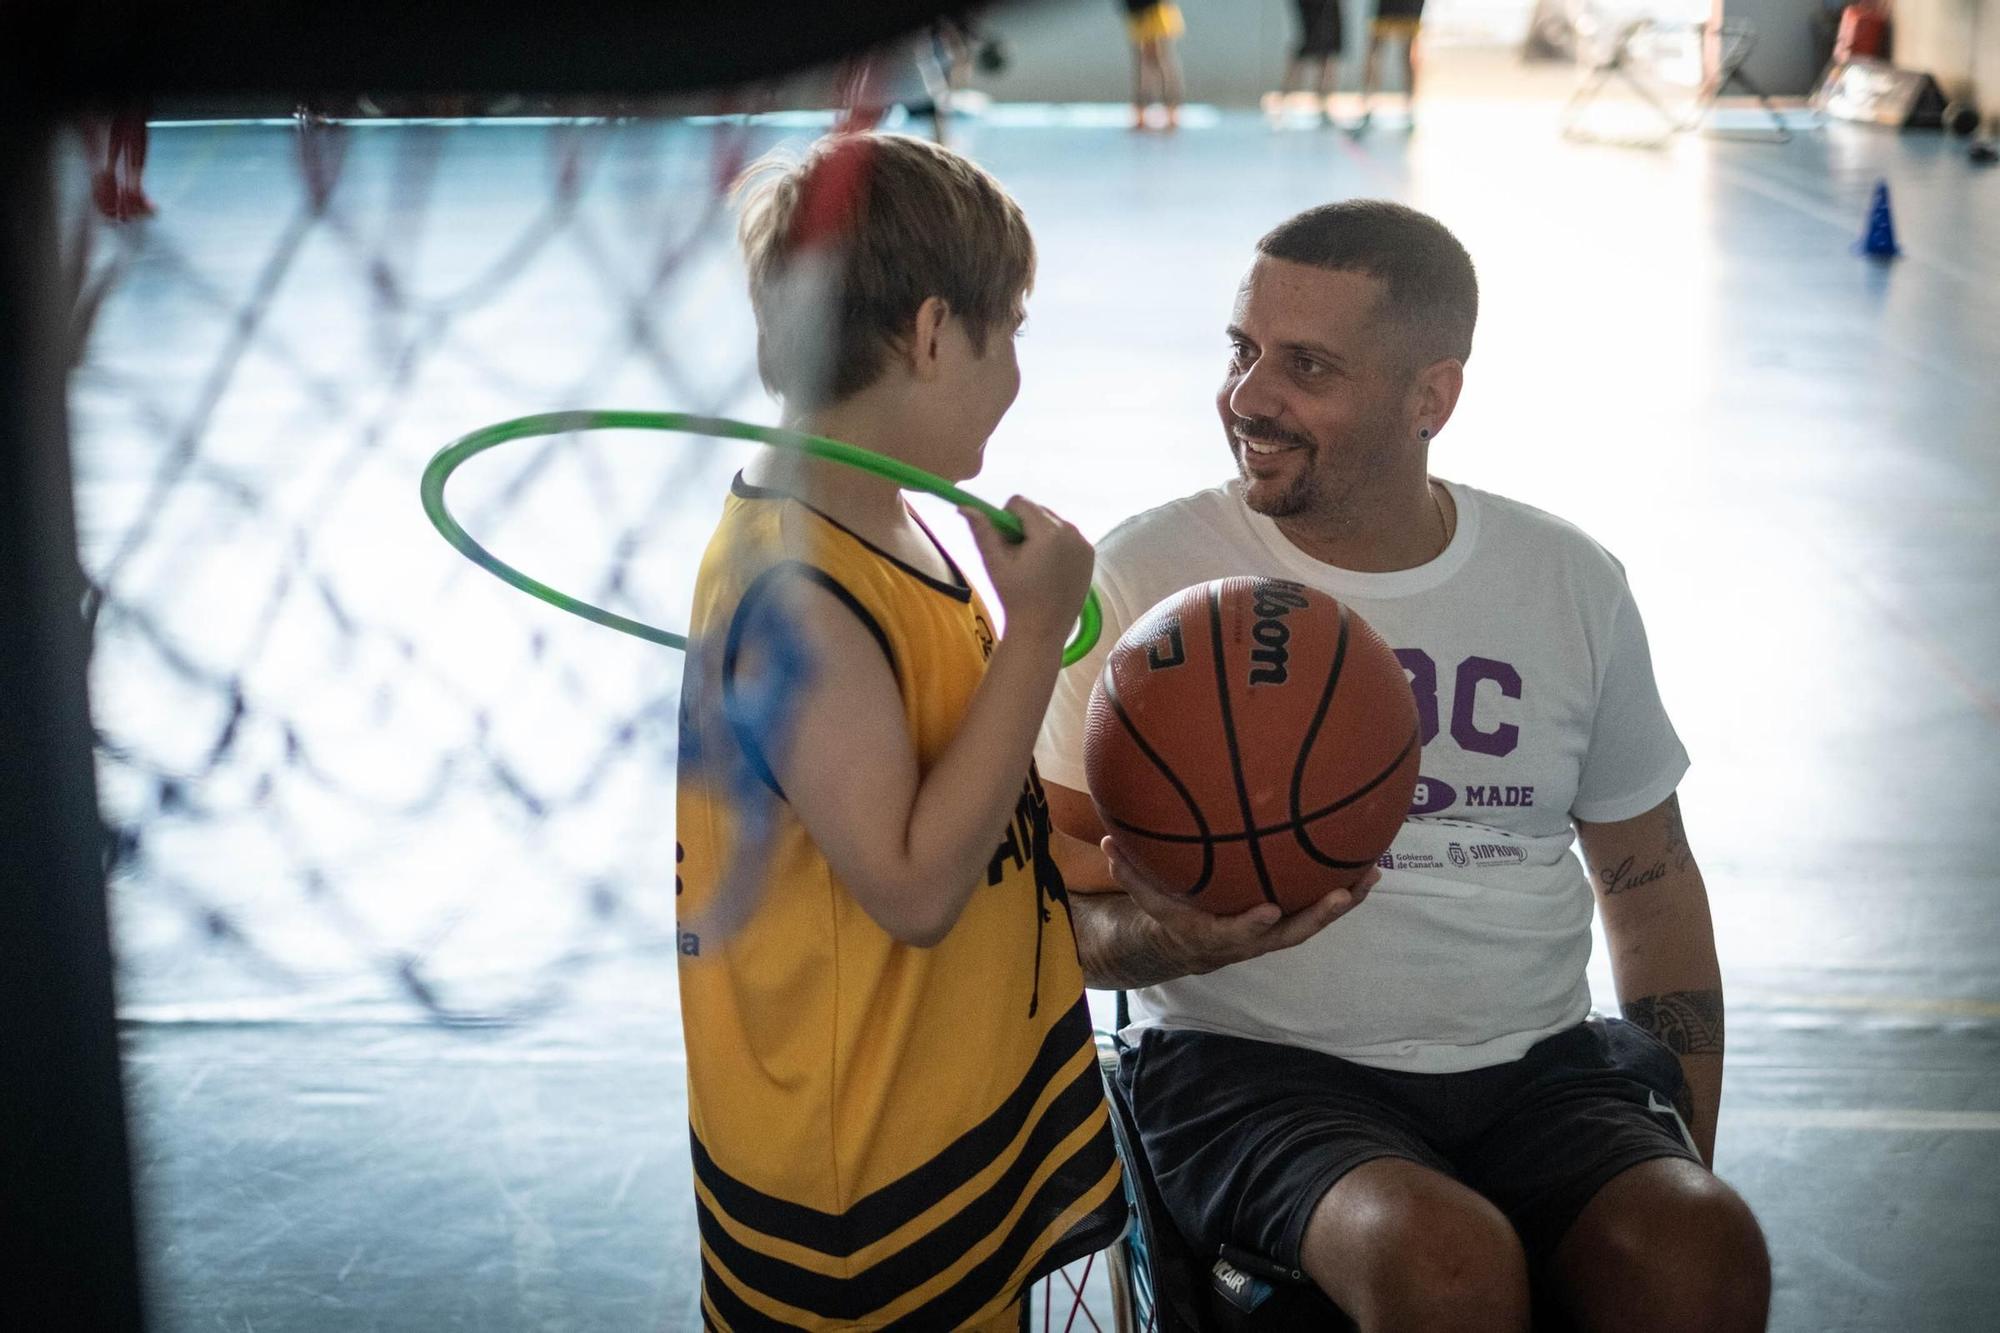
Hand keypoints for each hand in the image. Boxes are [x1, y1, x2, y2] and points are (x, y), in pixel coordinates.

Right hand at [963, 498, 1092, 647]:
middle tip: (1017, 556)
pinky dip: (1056, 544)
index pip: (1020, 503)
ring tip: (1033, 565)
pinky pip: (1068, 536)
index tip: (1005, 543)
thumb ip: (982, 531)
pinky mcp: (1090, 555)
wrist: (1043, 630)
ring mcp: (1084, 544)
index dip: (1005, 518)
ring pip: (1053, 522)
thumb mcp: (995, 563)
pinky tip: (1048, 569)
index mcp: (1048, 532)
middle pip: (1038, 510)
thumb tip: (965, 507)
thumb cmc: (1016, 598)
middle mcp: (1071, 532)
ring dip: (1040, 534)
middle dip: (1024, 526)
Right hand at [1103, 835, 1376, 974]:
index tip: (1268, 910)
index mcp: (1216, 935)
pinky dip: (1341, 890)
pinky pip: (1316, 907)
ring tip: (1371, 875)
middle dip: (1317, 916)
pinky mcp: (1286, 919)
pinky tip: (1366, 865)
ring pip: (1311, 922)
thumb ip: (1128, 872)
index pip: (1234, 934)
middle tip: (1341, 895)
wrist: (1187, 946)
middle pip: (1289, 933)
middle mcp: (1251, 939)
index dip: (1251, 926)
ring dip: (1342, 902)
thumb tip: (1106, 839)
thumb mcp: (1142, 897)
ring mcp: (1272, 932)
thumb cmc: (1167, 915)